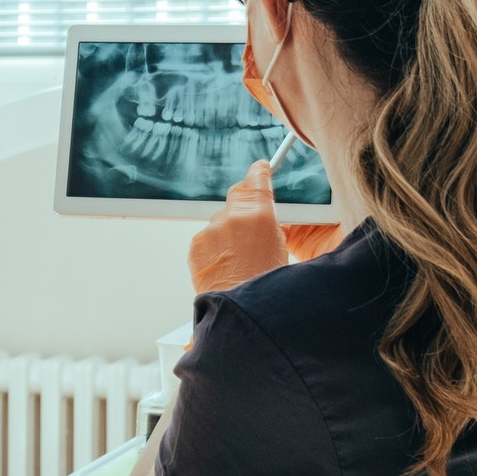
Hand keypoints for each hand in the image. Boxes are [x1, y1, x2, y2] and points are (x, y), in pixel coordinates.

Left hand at [186, 162, 343, 294]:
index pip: (257, 180)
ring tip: (237, 260)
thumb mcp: (281, 249)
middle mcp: (232, 217)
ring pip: (220, 222)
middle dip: (242, 208)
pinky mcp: (195, 244)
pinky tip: (223, 266)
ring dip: (227, 234)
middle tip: (249, 230)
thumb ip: (268, 224)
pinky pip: (206, 239)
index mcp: (259, 215)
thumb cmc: (264, 283)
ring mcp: (211, 231)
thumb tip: (261, 214)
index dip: (259, 173)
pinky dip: (213, 248)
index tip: (260, 168)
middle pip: (236, 198)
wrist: (238, 307)